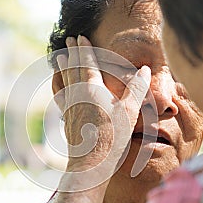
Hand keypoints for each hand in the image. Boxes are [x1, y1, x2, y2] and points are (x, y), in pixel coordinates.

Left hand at [54, 35, 150, 189]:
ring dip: (62, 67)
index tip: (79, 36)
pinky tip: (59, 88)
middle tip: (67, 41)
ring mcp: (69, 108)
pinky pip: (60, 96)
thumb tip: (144, 69)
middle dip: (70, 53)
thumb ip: (137, 88)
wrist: (90, 165)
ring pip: (64, 81)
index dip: (83, 48)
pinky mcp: (67, 120)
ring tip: (58, 59)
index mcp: (92, 89)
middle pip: (72, 68)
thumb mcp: (130, 112)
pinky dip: (58, 86)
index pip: (86, 62)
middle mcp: (77, 95)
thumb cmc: (113, 139)